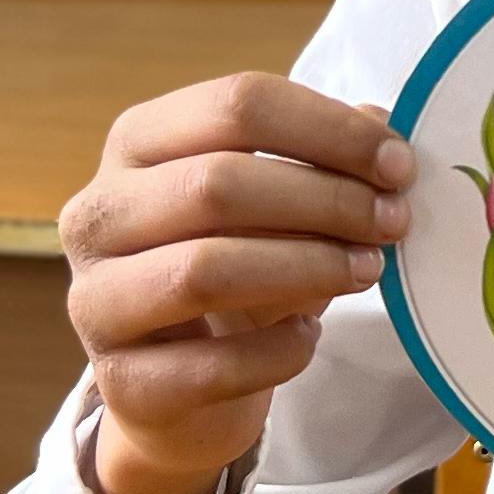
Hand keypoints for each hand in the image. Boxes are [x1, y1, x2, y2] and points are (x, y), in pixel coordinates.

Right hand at [58, 73, 415, 493]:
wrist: (179, 387)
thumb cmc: (233, 268)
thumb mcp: (277, 201)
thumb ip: (322, 156)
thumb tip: (382, 125)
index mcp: (137, 143)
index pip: (235, 106)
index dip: (330, 130)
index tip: (399, 164)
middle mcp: (97, 214)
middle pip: (218, 184)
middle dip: (326, 200)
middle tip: (394, 222)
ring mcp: (95, 302)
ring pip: (205, 270)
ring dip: (307, 267)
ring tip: (367, 270)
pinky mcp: (121, 383)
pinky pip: (212, 365)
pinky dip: (278, 350)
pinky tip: (310, 337)